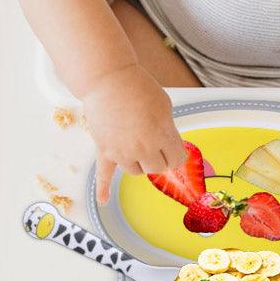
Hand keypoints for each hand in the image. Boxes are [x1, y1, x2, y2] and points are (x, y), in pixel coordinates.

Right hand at [82, 65, 186, 204]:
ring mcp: (122, 152)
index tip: (174, 148)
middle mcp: (143, 148)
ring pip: (136, 171)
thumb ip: (168, 129)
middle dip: (160, 158)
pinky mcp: (105, 150)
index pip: (177, 159)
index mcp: (162, 135)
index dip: (176, 153)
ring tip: (136, 142)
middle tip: (157, 145)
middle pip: (157, 168)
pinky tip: (103, 200)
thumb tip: (169, 143)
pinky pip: (103, 175)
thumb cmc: (139, 87)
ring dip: (139, 161)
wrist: (109, 81)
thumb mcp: (165, 105)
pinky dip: (103, 189)